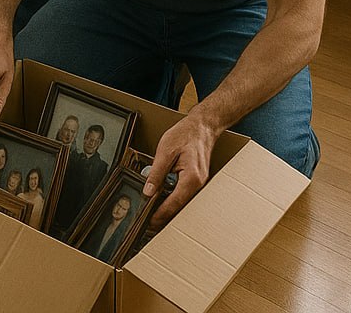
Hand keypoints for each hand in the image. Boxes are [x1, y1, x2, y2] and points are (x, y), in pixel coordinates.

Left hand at [143, 112, 217, 228]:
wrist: (202, 126)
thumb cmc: (185, 135)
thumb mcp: (165, 151)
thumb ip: (156, 172)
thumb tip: (148, 191)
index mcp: (192, 179)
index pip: (174, 204)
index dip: (160, 215)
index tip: (149, 223)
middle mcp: (199, 185)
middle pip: (180, 208)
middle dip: (165, 217)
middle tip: (149, 225)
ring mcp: (200, 184)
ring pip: (183, 202)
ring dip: (169, 209)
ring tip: (152, 215)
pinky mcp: (197, 180)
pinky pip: (184, 194)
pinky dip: (173, 199)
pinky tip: (162, 200)